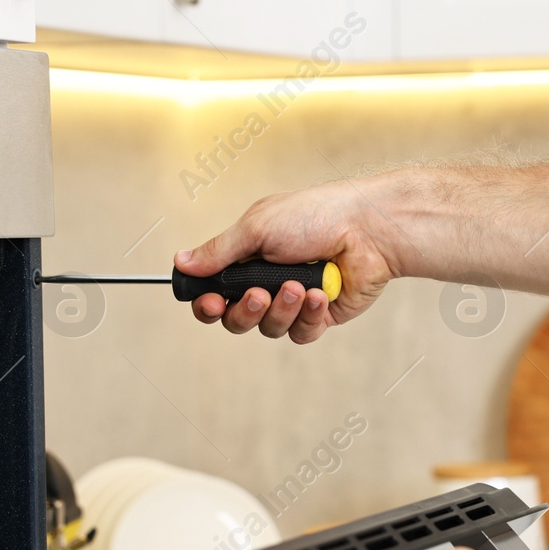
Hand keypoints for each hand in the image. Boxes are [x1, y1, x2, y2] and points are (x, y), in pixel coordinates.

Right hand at [176, 177, 398, 343]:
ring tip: (298, 286)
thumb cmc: (315, 216)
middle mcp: (267, 282)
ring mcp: (294, 302)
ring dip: (281, 309)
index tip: (210, 302)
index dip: (207, 305)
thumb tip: (181, 262)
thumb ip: (218, 252)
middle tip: (257, 294)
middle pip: (236, 320)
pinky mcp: (320, 316)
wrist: (367, 228)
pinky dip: (308, 315)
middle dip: (245, 311)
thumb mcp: (256, 228)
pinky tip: (320, 293)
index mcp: (248, 258)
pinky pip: (300, 333)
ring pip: (268, 328)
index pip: (214, 292)